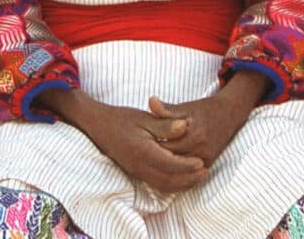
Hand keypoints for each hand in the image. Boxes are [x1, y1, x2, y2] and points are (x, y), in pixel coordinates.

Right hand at [37, 88, 207, 192]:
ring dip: (182, 184)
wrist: (98, 125)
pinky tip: (181, 178)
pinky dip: (171, 184)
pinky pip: (156, 184)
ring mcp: (135, 171)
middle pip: (168, 180)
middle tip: (205, 172)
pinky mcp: (135, 172)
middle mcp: (138, 165)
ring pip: (162, 185)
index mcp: (141, 150)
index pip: (169, 163)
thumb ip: (164, 125)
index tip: (202, 162)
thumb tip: (185, 126)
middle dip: (188, 179)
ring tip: (197, 176)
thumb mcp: (144, 117)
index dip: (187, 165)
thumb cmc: (121, 118)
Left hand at [147, 71, 268, 166]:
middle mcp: (200, 151)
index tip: (138, 143)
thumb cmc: (204, 109)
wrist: (229, 114)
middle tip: (140, 156)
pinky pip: (188, 175)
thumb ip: (167, 109)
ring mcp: (205, 160)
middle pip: (170, 161)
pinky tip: (164, 168)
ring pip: (179, 171)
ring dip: (165, 167)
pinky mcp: (208, 165)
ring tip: (150, 162)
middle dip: (155, 158)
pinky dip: (176, 172)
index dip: (150, 145)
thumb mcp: (186, 107)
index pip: (164, 146)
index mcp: (192, 135)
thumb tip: (150, 101)